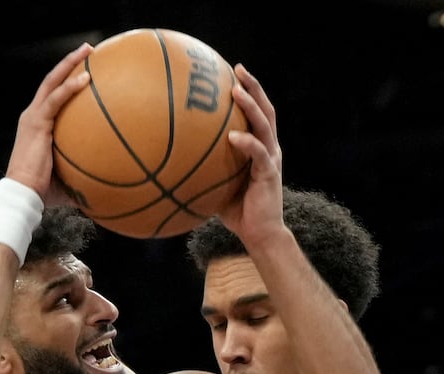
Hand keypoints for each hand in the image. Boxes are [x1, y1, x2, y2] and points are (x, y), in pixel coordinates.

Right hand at [2, 42, 91, 204]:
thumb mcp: (67, 180)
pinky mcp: (36, 122)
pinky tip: (87, 78)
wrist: (22, 195)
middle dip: (70, 63)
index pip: (52, 96)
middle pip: (51, 81)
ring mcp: (33, 117)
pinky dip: (70, 87)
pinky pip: (55, 99)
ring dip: (71, 64)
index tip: (86, 71)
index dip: (67, 81)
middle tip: (89, 50)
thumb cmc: (42, 193)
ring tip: (89, 50)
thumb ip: (83, 176)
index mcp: (37, 126)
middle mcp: (33, 116)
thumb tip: (106, 187)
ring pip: (52, 82)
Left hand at [213, 64, 283, 244]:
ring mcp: (272, 160)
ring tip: (236, 91)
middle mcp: (270, 148)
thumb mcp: (217, 183)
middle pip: (266, 110)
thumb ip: (204, 167)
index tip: (233, 73)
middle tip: (239, 69)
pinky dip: (247, 143)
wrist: (259, 235)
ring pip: (265, 125)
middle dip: (254, 87)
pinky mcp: (270, 174)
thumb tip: (172, 160)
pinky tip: (233, 136)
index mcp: (261, 148)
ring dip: (251, 106)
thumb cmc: (236, 211)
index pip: (258, 113)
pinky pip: (259, 154)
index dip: (249, 92)